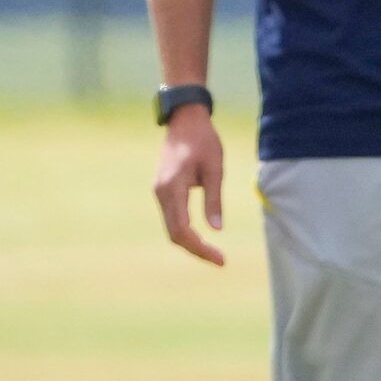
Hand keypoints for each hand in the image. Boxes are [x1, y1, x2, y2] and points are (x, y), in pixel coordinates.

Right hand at [152, 105, 226, 265]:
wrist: (184, 120)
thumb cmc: (203, 141)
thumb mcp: (215, 169)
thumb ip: (214, 199)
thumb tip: (216, 229)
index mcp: (173, 188)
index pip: (182, 230)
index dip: (200, 248)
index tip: (221, 259)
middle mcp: (161, 193)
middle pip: (174, 234)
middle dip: (196, 250)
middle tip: (220, 260)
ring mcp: (159, 192)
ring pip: (171, 228)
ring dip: (190, 242)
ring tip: (214, 253)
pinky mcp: (163, 190)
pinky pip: (172, 218)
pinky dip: (185, 231)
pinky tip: (201, 237)